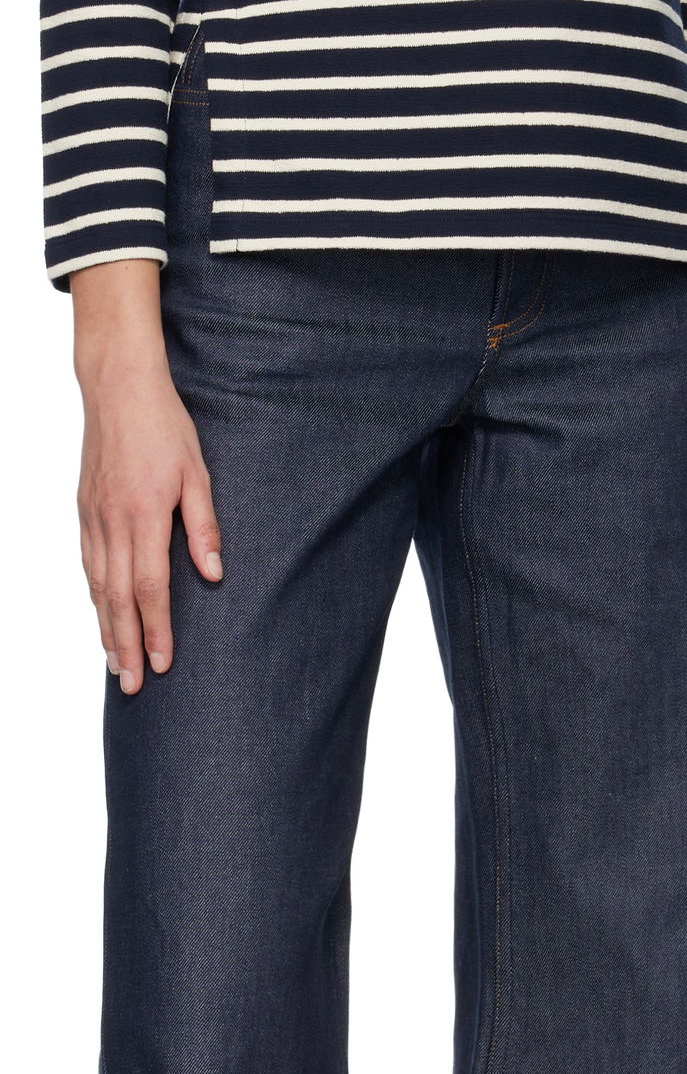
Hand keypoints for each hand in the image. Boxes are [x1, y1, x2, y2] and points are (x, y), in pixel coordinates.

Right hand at [71, 260, 223, 691]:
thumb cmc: (165, 425)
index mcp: (144, 514)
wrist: (118, 387)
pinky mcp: (85, 509)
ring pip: (97, 585)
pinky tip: (100, 614)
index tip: (162, 664)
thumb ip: (204, 525)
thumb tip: (214, 574)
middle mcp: (113, 522)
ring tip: (114, 663)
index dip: (156, 628)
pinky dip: (94, 595)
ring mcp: (93, 516)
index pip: (150, 586)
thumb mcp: (198, 471)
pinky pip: (88, 563)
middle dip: (126, 645)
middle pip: (117, 597)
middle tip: (132, 686)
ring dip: (106, 628)